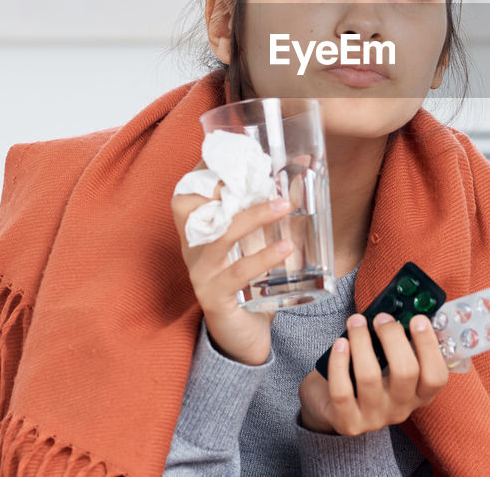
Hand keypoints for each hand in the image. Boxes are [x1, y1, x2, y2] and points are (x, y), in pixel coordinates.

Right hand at [171, 160, 294, 365]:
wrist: (242, 338)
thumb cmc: (248, 286)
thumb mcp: (254, 246)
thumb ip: (268, 220)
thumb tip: (299, 184)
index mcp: (199, 232)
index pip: (190, 192)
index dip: (206, 170)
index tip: (236, 151)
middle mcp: (193, 249)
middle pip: (192, 207)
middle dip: (226, 186)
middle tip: (263, 174)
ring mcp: (201, 273)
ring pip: (221, 236)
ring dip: (254, 217)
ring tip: (285, 205)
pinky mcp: (215, 296)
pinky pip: (238, 272)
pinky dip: (263, 257)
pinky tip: (286, 247)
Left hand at [297, 311, 449, 435]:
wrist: (332, 406)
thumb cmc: (367, 375)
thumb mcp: (391, 364)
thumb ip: (401, 343)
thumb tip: (404, 309)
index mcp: (419, 394)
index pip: (436, 376)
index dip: (429, 346)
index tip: (418, 319)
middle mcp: (401, 409)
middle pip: (405, 373)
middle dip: (392, 337)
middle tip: (381, 318)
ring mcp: (374, 418)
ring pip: (369, 378)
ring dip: (362, 342)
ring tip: (356, 321)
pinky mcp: (348, 422)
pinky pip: (342, 391)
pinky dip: (339, 363)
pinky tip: (340, 343)